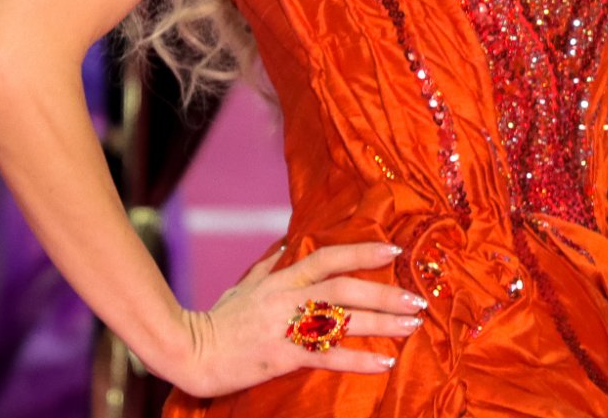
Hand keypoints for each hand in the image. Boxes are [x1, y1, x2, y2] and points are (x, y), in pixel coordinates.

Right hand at [171, 241, 425, 396]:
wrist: (190, 350)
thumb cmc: (218, 320)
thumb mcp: (243, 287)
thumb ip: (268, 267)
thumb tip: (284, 245)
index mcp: (281, 279)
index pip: (328, 256)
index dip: (360, 250)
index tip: (393, 248)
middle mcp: (287, 297)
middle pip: (343, 287)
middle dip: (383, 290)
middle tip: (416, 298)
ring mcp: (285, 326)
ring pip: (341, 318)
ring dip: (381, 321)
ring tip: (411, 325)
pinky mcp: (282, 356)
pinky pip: (327, 356)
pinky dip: (358, 358)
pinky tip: (384, 362)